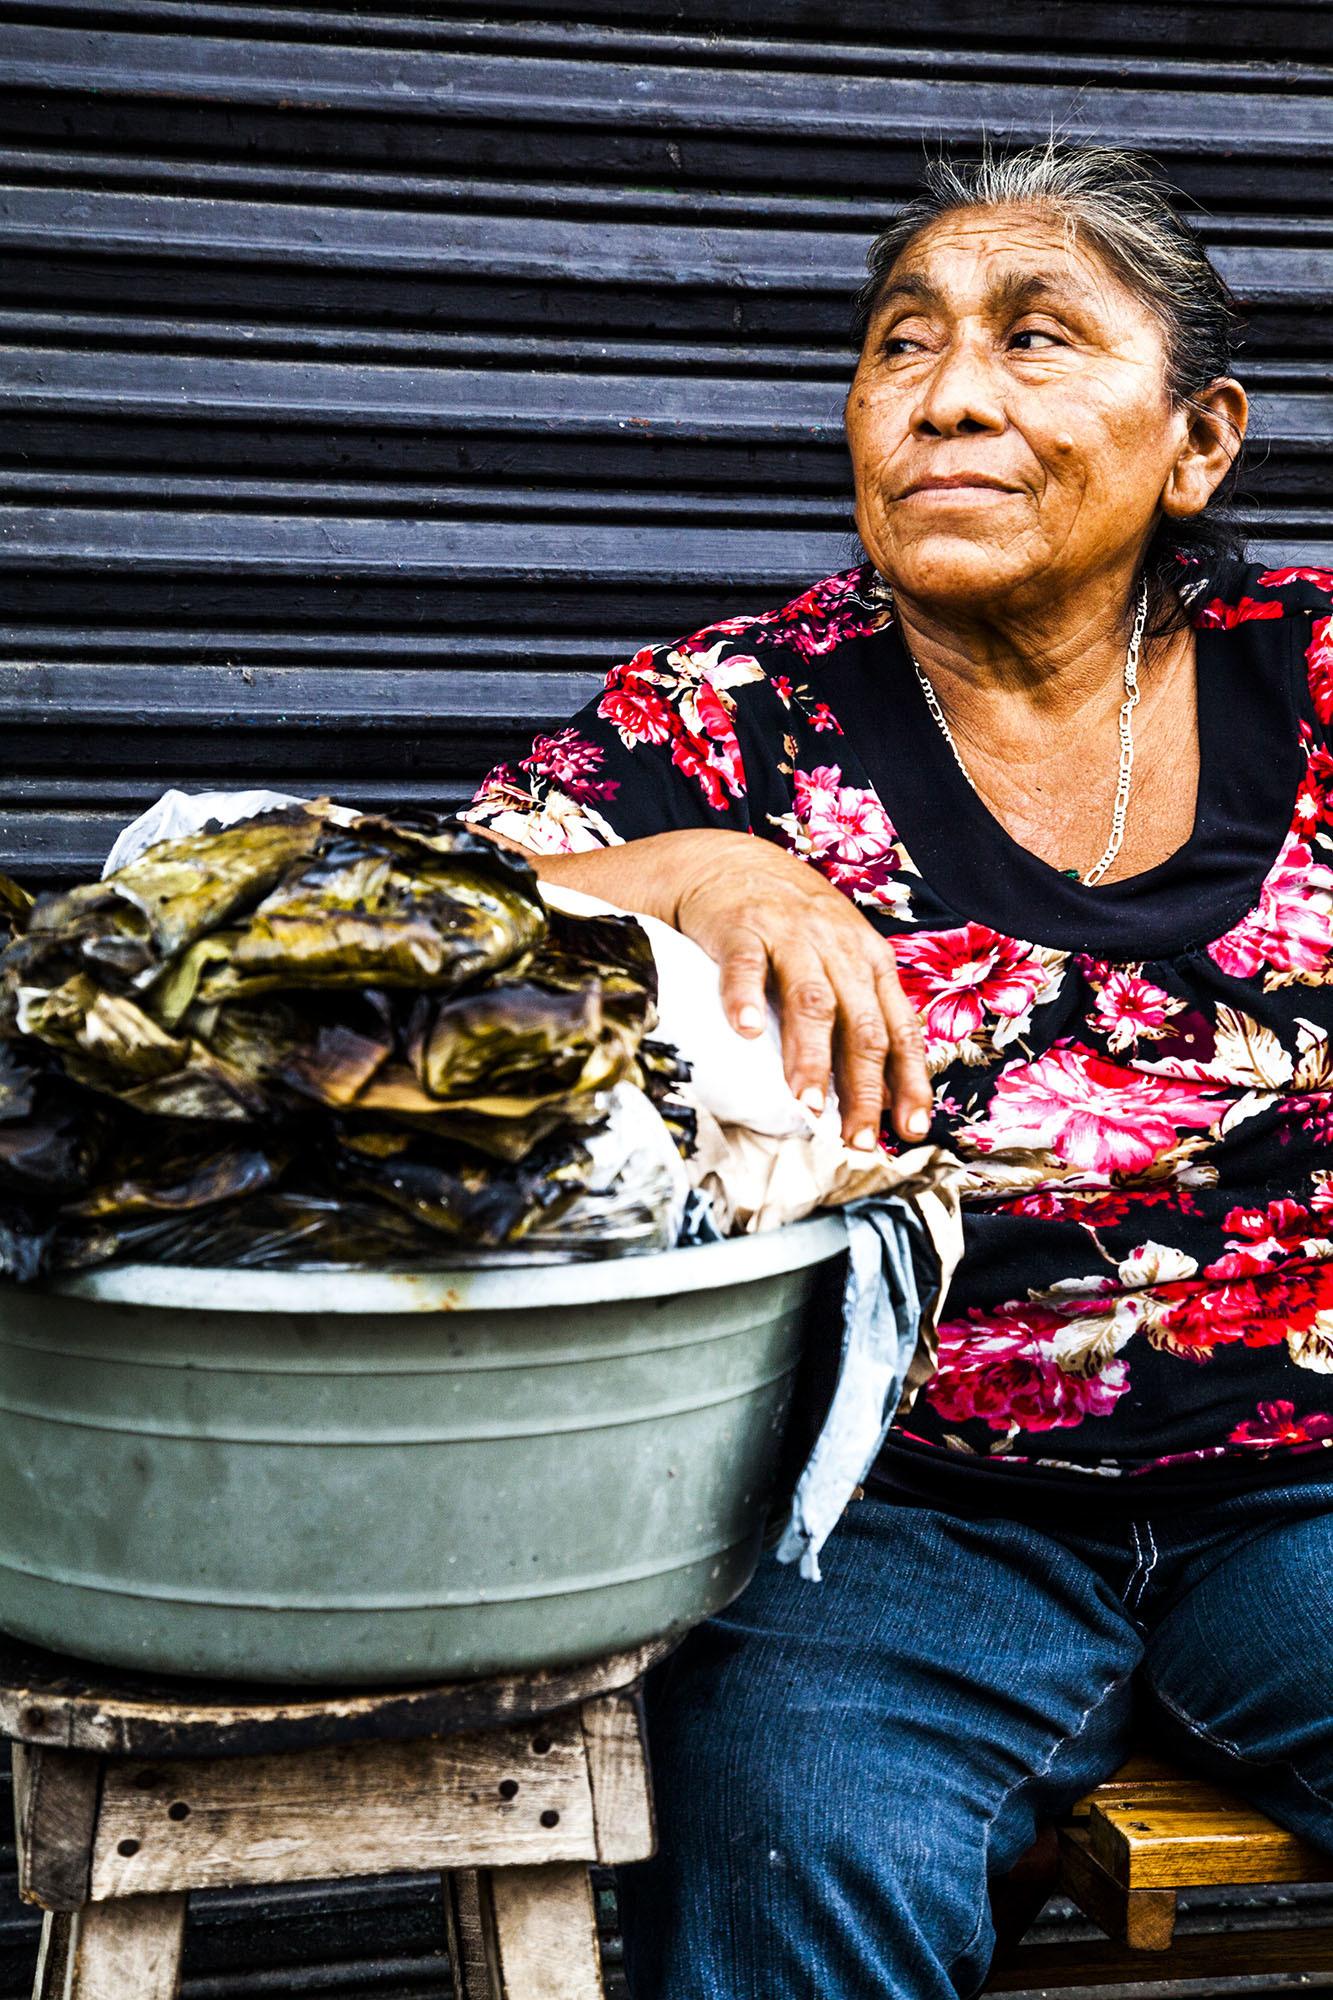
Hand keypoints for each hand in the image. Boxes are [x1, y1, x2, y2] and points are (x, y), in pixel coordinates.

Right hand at [667, 831, 932, 1148]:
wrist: (732, 863)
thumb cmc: (791, 925)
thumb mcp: (840, 961)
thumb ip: (860, 1017)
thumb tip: (881, 1096)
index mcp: (870, 964)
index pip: (900, 1030)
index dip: (909, 1082)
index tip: (909, 1130)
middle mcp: (839, 950)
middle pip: (861, 1025)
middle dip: (862, 1087)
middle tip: (855, 1137)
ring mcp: (791, 936)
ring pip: (811, 1001)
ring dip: (811, 1056)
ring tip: (807, 1103)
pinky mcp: (742, 927)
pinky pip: (746, 966)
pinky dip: (744, 998)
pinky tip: (743, 1031)